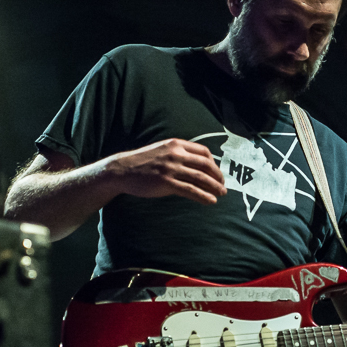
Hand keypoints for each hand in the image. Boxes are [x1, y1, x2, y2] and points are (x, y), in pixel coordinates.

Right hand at [104, 138, 226, 204]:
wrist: (122, 170)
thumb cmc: (142, 162)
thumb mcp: (161, 150)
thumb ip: (177, 153)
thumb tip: (195, 164)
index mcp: (176, 144)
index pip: (203, 152)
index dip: (214, 163)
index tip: (217, 172)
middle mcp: (176, 154)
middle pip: (206, 165)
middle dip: (218, 176)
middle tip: (223, 185)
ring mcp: (171, 168)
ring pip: (201, 178)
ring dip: (214, 187)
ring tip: (221, 194)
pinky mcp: (166, 182)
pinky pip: (191, 190)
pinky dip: (203, 196)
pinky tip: (211, 201)